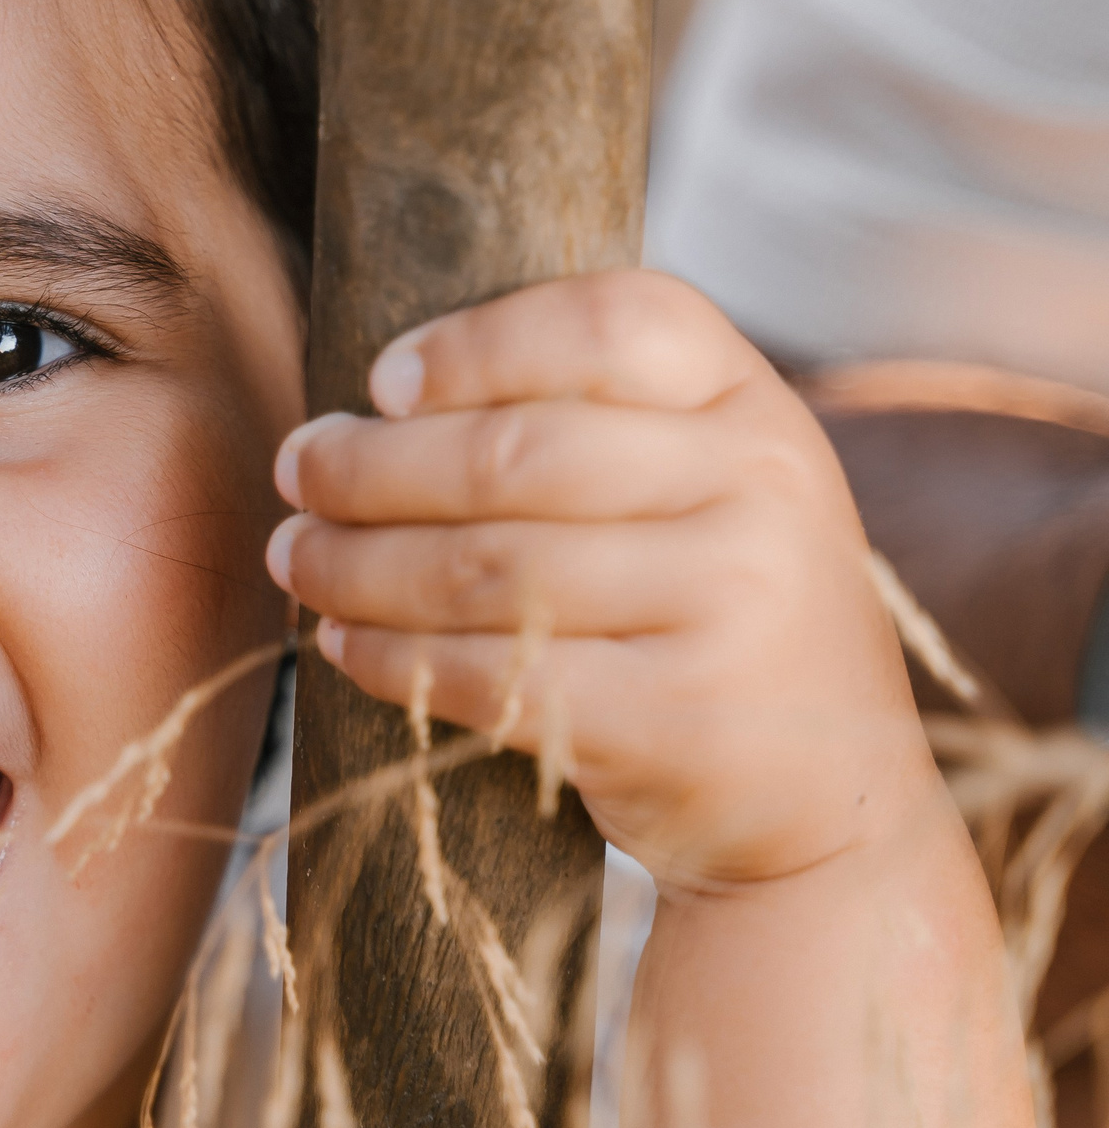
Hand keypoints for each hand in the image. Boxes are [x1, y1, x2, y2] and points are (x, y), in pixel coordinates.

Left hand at [265, 271, 939, 891]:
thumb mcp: (708, 489)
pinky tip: (344, 643)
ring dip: (357, 562)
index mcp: (758, 407)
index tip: (380, 380)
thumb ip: (598, 422)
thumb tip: (380, 398)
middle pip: (515, 452)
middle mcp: (761, 491)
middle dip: (372, 464)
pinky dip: (393, 657)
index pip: (609, 323)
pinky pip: (492, 673)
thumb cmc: (716, 618)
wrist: (830, 804)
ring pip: (484, 567)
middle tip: (297, 471)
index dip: (477, 343)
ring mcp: (729, 607)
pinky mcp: (677, 720)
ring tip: (297, 556)